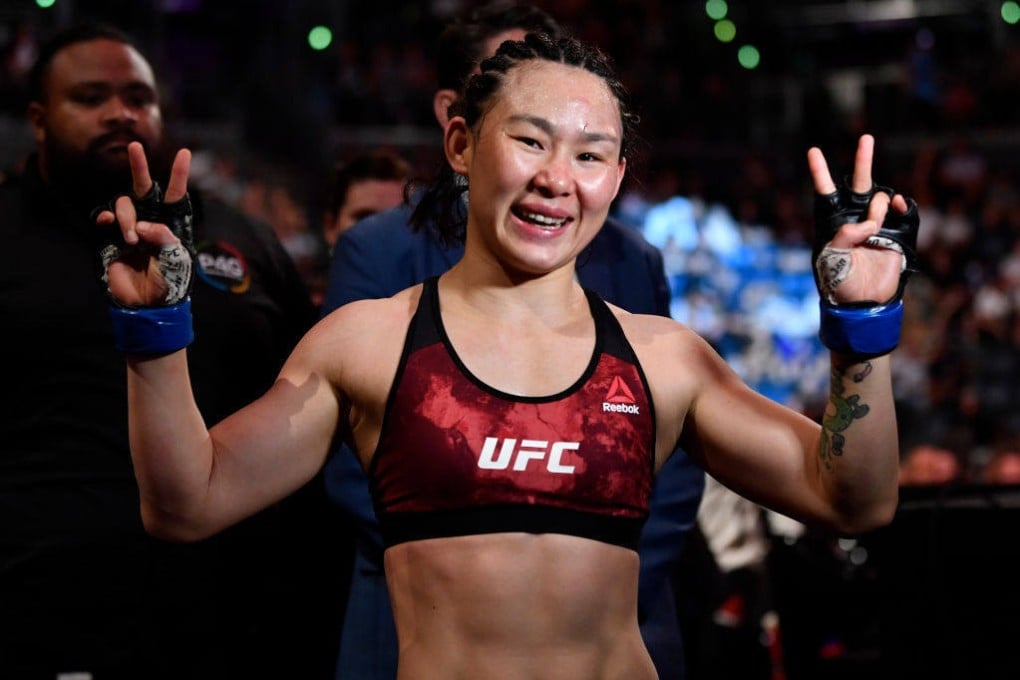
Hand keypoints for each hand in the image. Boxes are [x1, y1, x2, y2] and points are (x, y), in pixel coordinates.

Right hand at [95, 142, 192, 306]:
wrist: (147, 305)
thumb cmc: (169, 282)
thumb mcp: (177, 260)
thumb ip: (165, 238)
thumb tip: (144, 225)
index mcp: (171, 223)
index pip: (175, 195)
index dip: (179, 174)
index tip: (183, 152)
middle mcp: (150, 219)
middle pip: (143, 187)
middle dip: (139, 166)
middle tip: (134, 146)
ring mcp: (129, 227)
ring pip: (124, 204)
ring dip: (127, 218)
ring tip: (132, 240)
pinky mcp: (109, 237)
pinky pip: (105, 218)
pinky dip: (108, 218)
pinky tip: (110, 223)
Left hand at [808, 135, 909, 305]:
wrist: (864, 303)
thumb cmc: (839, 283)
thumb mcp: (831, 260)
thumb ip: (844, 237)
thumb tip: (868, 222)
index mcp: (832, 222)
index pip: (825, 192)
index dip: (820, 172)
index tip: (813, 150)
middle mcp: (855, 218)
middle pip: (859, 182)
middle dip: (863, 160)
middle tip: (866, 138)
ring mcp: (877, 223)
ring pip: (881, 197)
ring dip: (879, 205)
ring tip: (875, 226)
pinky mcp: (898, 233)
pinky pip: (904, 210)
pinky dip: (902, 205)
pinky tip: (898, 206)